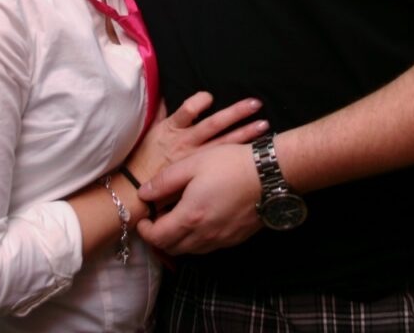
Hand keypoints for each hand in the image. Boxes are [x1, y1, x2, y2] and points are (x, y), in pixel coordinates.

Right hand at [127, 91, 266, 185]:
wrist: (137, 192)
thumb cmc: (144, 159)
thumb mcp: (150, 131)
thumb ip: (160, 110)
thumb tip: (163, 91)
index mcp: (172, 129)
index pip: (186, 111)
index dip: (198, 102)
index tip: (210, 97)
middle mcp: (186, 143)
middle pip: (214, 125)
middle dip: (236, 113)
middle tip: (256, 104)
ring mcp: (196, 159)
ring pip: (223, 143)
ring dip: (244, 134)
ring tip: (264, 126)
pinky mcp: (200, 173)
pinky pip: (222, 163)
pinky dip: (237, 156)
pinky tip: (251, 153)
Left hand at [136, 142, 262, 253]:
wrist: (269, 174)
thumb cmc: (230, 164)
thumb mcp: (193, 164)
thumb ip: (165, 181)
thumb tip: (143, 194)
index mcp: (190, 217)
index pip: (158, 238)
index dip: (145, 230)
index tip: (143, 218)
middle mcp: (204, 236)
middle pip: (172, 248)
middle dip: (159, 236)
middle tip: (157, 217)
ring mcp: (221, 240)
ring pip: (190, 249)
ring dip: (178, 238)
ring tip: (177, 215)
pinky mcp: (234, 239)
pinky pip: (208, 246)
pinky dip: (196, 238)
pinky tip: (200, 217)